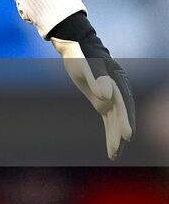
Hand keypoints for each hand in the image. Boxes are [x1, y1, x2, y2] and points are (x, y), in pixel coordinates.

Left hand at [48, 11, 133, 159]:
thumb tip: (107, 95)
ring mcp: (112, 98)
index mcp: (118, 81)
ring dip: (115, 138)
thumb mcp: (86, 64)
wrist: (77, 48)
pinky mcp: (103, 103)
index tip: (127, 135)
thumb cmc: (82, 54)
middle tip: (118, 148)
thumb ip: (96, 78)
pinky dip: (110, 133)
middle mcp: (118, 91)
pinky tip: (112, 149)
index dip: (126, 119)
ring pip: (116, 121)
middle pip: (122, 114)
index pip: (124, 103)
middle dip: (121, 132)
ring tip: (113, 155)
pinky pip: (108, 121)